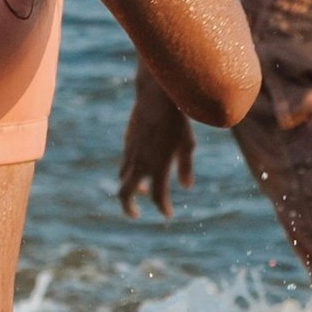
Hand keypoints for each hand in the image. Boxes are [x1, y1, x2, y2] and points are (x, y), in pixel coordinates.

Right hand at [118, 81, 195, 218]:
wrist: (156, 96)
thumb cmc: (177, 120)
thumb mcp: (187, 144)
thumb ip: (185, 167)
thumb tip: (186, 187)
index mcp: (158, 166)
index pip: (157, 197)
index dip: (163, 208)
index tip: (168, 214)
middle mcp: (140, 162)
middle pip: (124, 193)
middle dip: (128, 208)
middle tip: (135, 214)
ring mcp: (131, 151)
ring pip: (123, 177)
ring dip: (131, 187)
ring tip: (141, 191)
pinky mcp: (127, 141)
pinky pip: (125, 162)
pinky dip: (131, 171)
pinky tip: (142, 166)